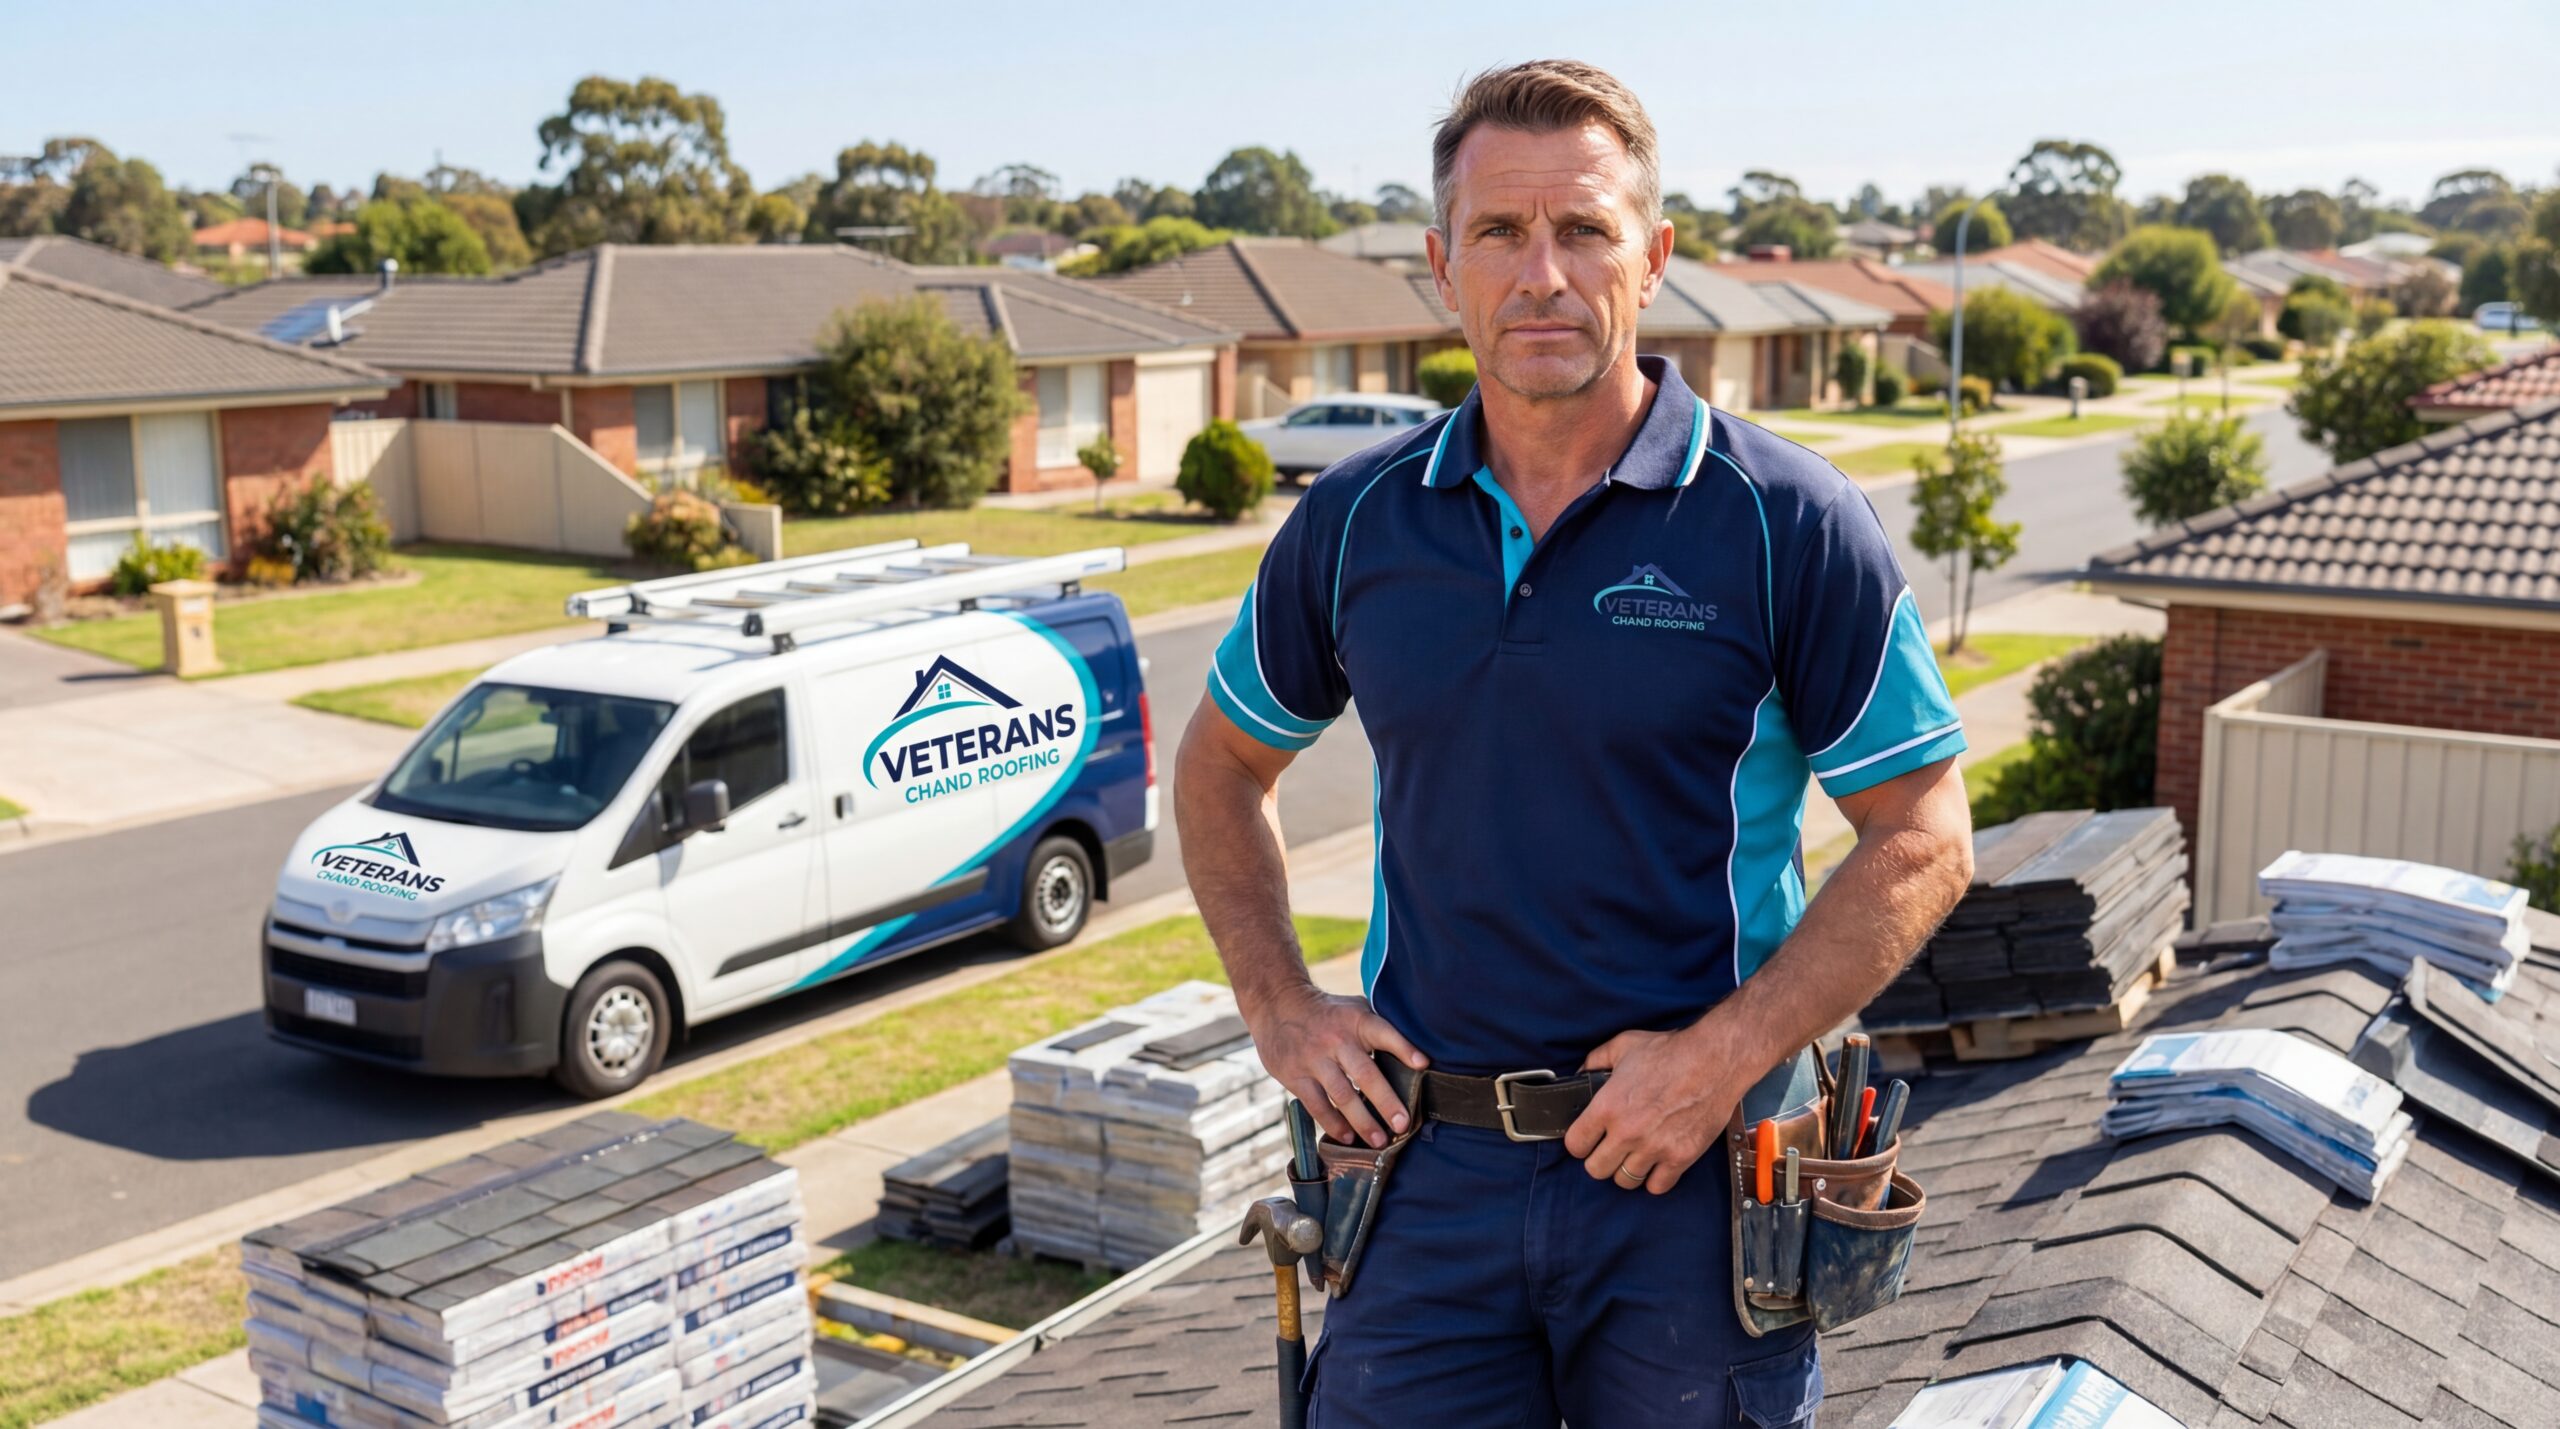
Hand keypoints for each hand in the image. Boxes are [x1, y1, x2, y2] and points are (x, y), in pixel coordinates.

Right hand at [1247, 984, 1426, 1147]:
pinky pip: (1317, 1105)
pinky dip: (1333, 1123)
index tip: (1423, 1065)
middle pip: (1365, 1073)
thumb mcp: (1354, 1008)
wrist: (1277, 1004)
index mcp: (1355, 1020)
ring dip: (1362, 1121)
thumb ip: (1379, 1028)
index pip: (1383, 1033)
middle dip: (1386, 1101)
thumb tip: (1416, 1056)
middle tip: (1403, 1124)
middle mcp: (1336, 1040)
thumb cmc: (1328, 1012)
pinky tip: (1347, 1136)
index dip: (1404, 1048)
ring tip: (1379, 1141)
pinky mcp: (1295, 1076)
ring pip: (1341, 1095)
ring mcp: (1314, 1059)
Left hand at [1565, 1025, 1744, 1193]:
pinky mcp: (1680, 1158)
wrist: (1714, 1061)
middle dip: (1600, 1159)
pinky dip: (1654, 1178)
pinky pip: (1657, 1187)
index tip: (1587, 1139)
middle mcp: (1627, 1132)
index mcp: (1608, 1106)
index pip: (1575, 1145)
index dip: (1579, 1142)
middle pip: (1596, 1170)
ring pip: (1625, 1181)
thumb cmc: (1670, 1052)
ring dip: (1627, 1169)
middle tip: (1610, 1148)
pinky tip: (1656, 1162)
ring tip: (1634, 1154)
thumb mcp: (1623, 1045)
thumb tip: (1581, 1075)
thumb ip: (1595, 1061)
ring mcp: (1654, 1148)